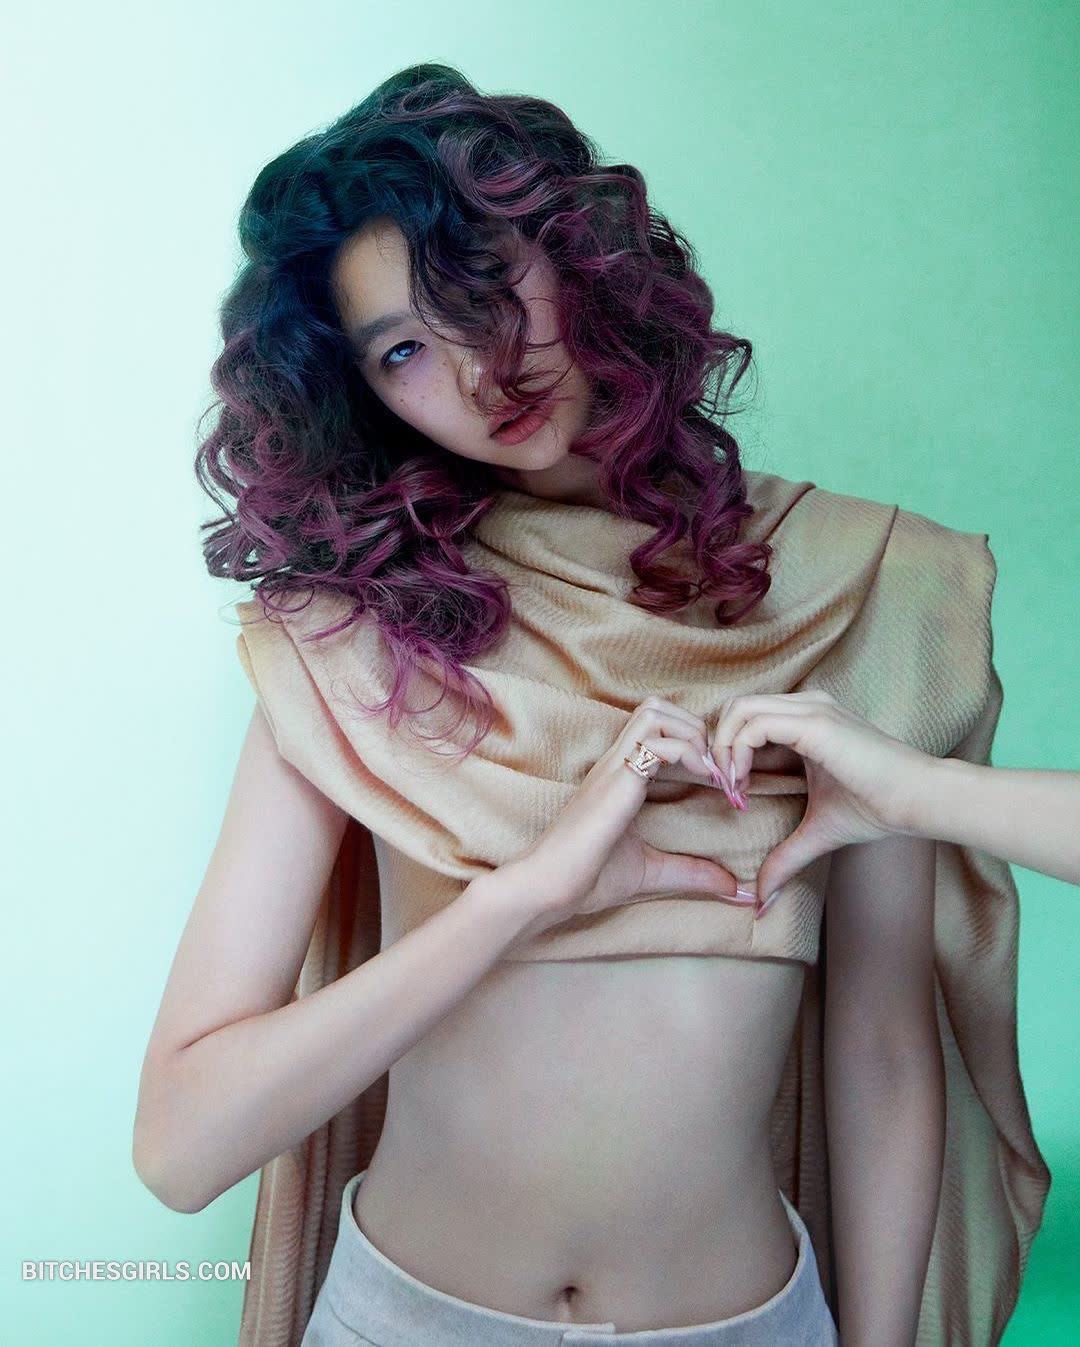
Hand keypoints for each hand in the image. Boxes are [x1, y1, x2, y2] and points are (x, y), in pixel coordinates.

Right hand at [504, 696, 758, 939]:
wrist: (548, 889)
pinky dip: (690, 753)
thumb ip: (694, 874)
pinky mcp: (617, 781)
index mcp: (620, 776)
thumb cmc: (587, 879)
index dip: (693, 743)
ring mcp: (614, 768)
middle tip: (717, 770)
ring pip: (656, 713)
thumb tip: (738, 891)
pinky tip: (707, 782)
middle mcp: (616, 762)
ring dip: (693, 734)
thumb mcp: (654, 873)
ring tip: (711, 772)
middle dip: (696, 729)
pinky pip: (658, 743)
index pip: (656, 728)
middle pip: (657, 708)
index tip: (720, 783)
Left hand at [707, 690, 935, 912]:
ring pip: (740, 709)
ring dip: (723, 750)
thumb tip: (760, 902)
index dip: (727, 752)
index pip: (746, 718)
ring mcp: (810, 710)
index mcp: (805, 721)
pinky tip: (744, 787)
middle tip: (725, 790)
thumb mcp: (817, 832)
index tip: (733, 796)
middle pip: (736, 707)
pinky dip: (736, 753)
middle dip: (718, 746)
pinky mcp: (814, 723)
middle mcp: (805, 707)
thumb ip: (785, 858)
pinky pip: (754, 725)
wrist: (917, 801)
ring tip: (734, 790)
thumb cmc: (877, 808)